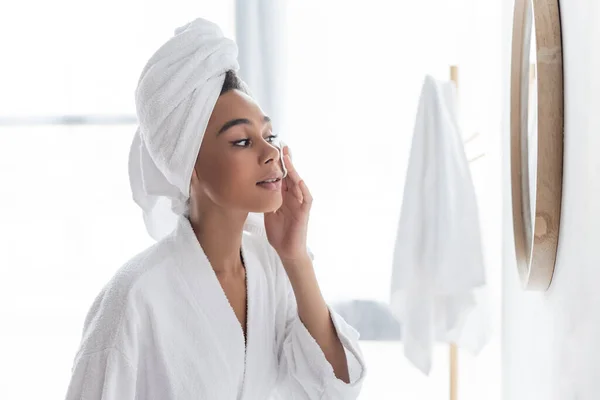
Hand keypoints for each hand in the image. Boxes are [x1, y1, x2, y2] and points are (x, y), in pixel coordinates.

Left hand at [264, 145, 312, 262]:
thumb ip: (263, 198)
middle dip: (286, 161)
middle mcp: (293, 196)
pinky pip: (306, 198)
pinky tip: (298, 180)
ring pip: (298, 182)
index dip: (277, 164)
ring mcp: (300, 203)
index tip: (271, 150)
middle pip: (290, 175)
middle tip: (281, 146)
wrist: (286, 250)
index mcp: (283, 195)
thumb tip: (251, 187)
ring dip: (293, 170)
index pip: (281, 175)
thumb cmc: (278, 231)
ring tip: (288, 158)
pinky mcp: (305, 211)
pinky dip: (302, 189)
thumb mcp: (267, 210)